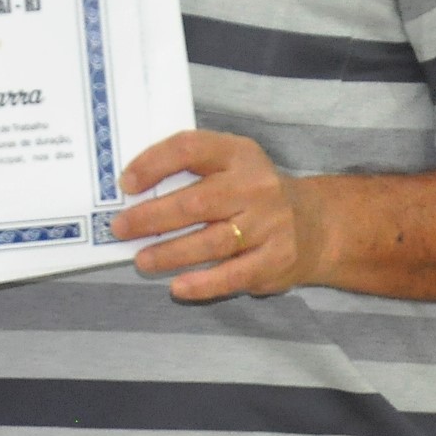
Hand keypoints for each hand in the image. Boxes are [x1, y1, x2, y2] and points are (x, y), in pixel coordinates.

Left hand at [110, 130, 327, 301]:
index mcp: (237, 153)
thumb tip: (133, 192)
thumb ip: (191, 170)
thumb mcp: (229, 164)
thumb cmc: (251, 192)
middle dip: (152, 217)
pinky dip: (203, 283)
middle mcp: (255, 186)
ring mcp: (269, 225)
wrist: (315, 224)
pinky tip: (177, 287)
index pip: (190, 148)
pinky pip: (233, 275)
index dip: (154, 163)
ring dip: (170, 253)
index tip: (126, 184)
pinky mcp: (276, 260)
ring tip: (141, 260)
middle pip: (196, 202)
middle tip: (120, 228)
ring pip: (212, 242)